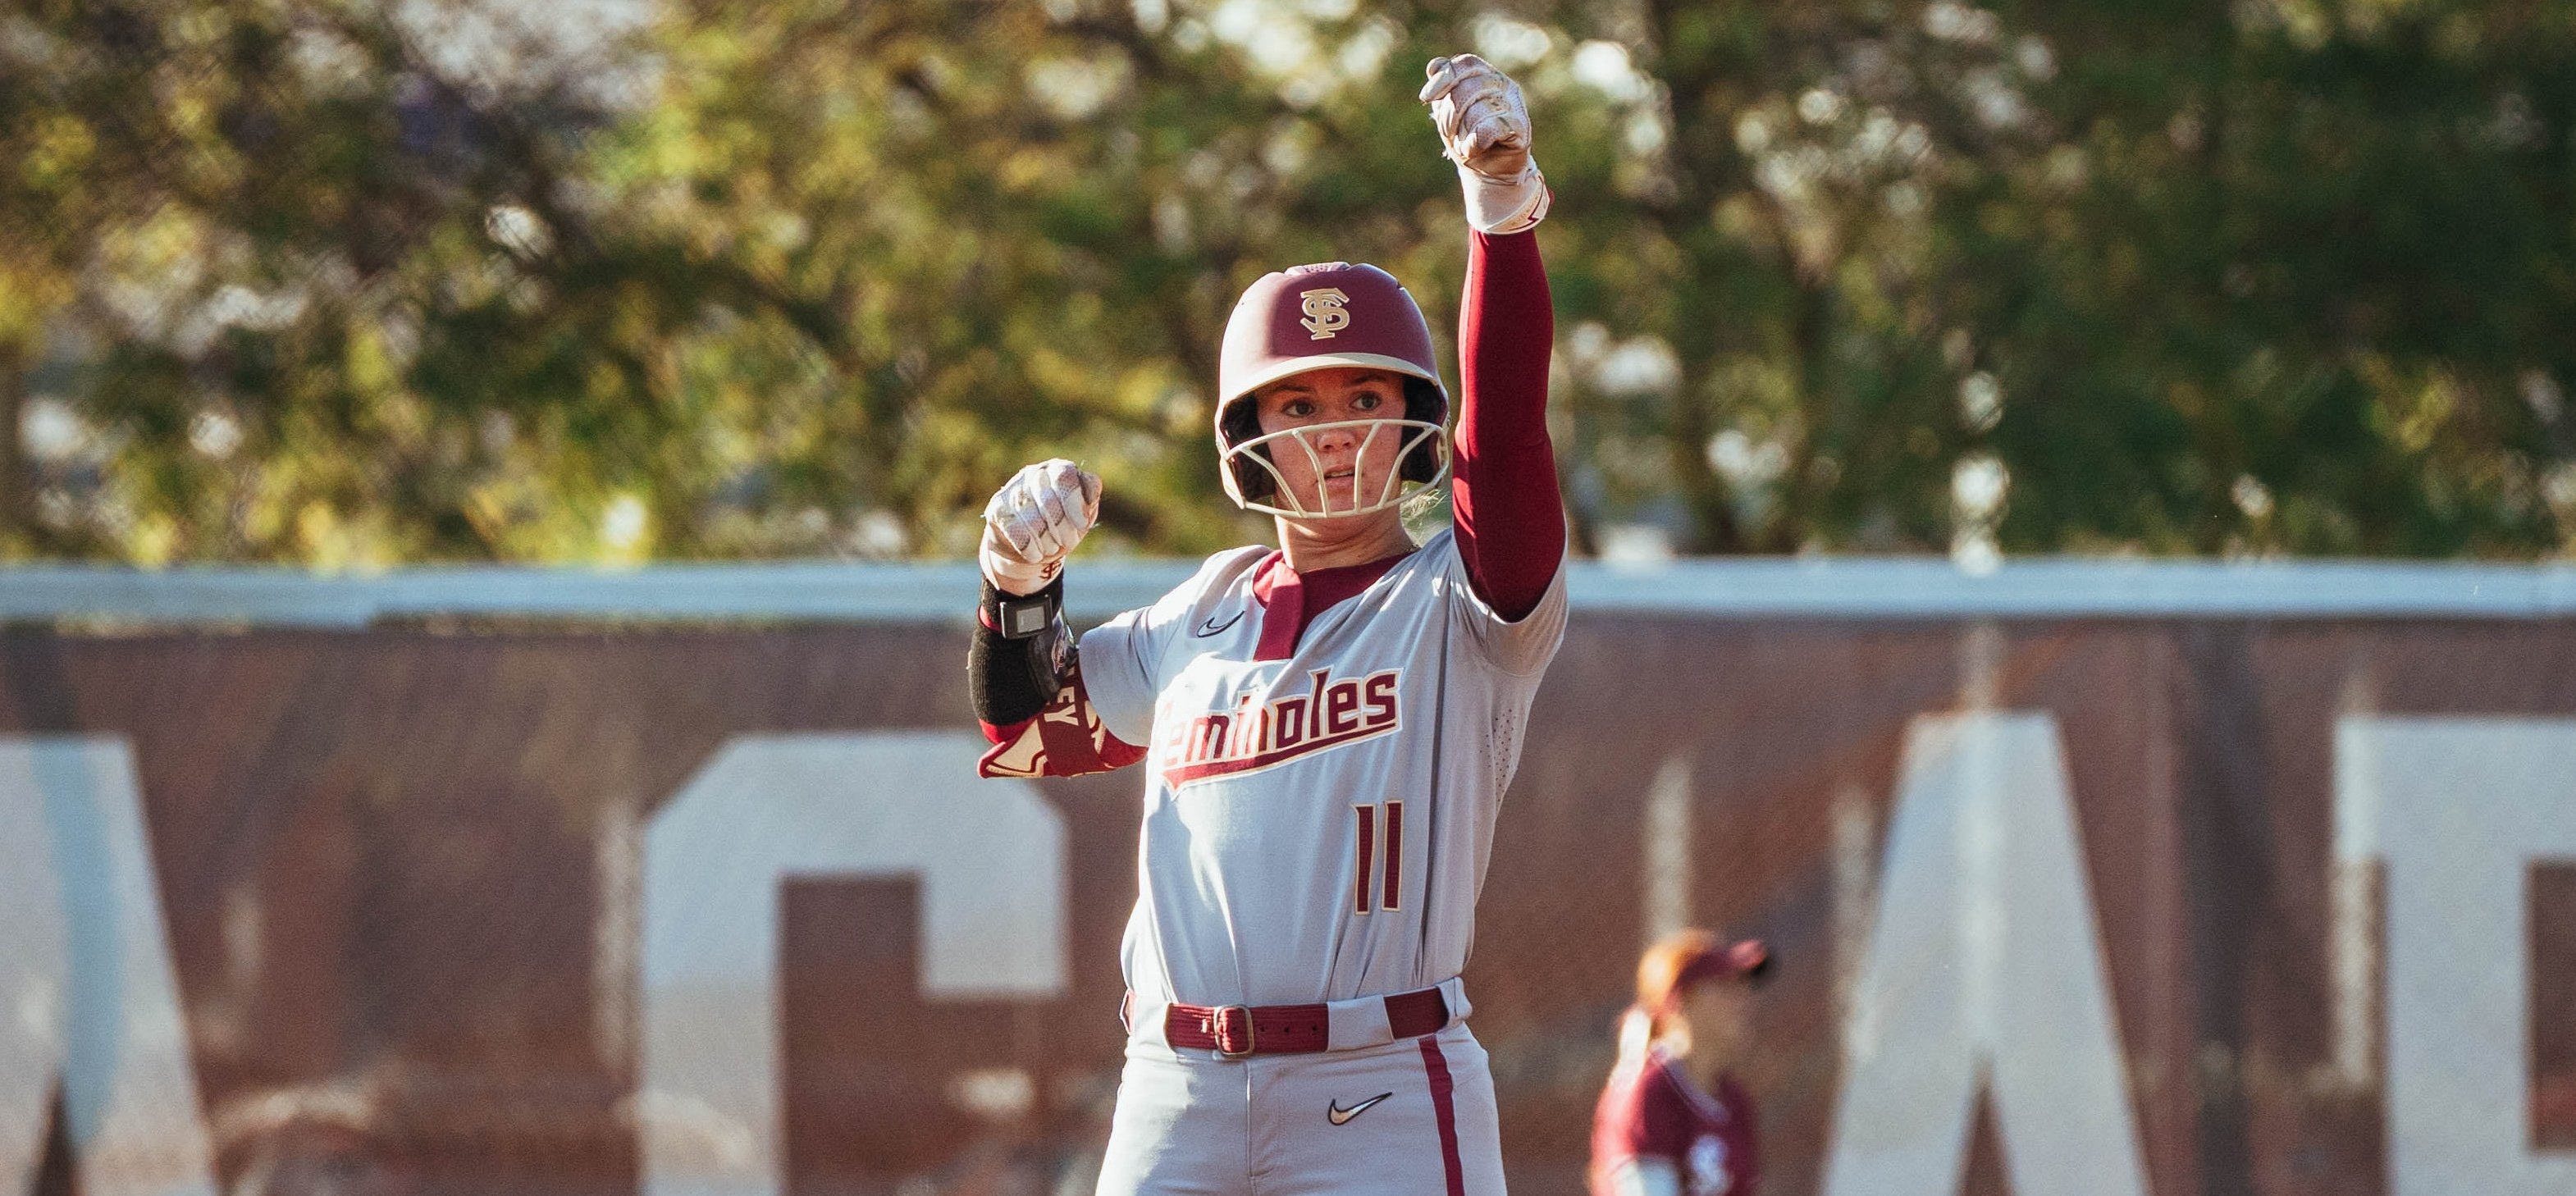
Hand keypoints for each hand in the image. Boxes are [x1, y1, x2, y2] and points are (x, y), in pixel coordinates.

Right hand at [979, 459, 1100, 595]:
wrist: (1032, 547)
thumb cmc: (1063, 526)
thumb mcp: (1083, 513)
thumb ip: (1089, 498)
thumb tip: (1089, 494)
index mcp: (1057, 469)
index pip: (1064, 478)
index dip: (1074, 503)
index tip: (1082, 526)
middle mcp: (1033, 474)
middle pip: (1048, 501)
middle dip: (1062, 528)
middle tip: (1067, 543)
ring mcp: (1012, 490)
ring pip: (1031, 519)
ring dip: (1046, 541)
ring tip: (1051, 548)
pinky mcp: (997, 509)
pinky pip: (1014, 530)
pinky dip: (1029, 547)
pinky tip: (1035, 554)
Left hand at [1420, 55, 1548, 232]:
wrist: (1490, 173)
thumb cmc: (1468, 139)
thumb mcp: (1449, 113)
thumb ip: (1443, 90)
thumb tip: (1434, 67)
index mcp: (1486, 75)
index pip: (1466, 64)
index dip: (1445, 77)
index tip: (1427, 98)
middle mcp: (1503, 85)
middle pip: (1467, 88)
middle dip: (1450, 115)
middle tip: (1450, 133)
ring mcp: (1515, 105)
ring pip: (1478, 110)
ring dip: (1463, 133)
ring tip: (1465, 144)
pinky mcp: (1521, 127)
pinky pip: (1490, 128)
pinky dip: (1474, 143)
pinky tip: (1473, 149)